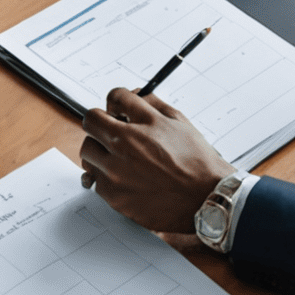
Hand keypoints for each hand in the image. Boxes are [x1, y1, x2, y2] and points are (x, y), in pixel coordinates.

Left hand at [80, 88, 232, 233]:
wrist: (206, 200)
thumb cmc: (198, 163)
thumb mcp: (180, 123)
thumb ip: (154, 104)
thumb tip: (135, 94)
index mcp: (144, 122)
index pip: (115, 96)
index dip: (116, 101)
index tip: (117, 110)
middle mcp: (126, 144)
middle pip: (90, 120)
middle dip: (101, 123)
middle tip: (112, 131)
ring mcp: (116, 171)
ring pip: (87, 150)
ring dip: (99, 150)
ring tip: (117, 157)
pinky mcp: (114, 195)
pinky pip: (95, 178)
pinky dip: (106, 176)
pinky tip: (124, 178)